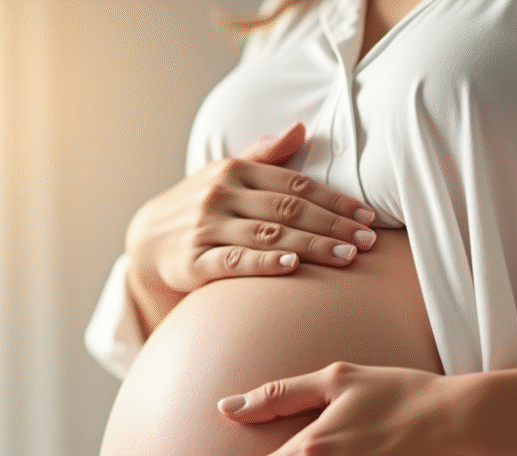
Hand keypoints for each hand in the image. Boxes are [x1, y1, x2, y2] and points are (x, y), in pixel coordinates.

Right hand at [125, 123, 378, 328]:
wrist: (147, 242)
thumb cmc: (199, 207)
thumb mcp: (226, 175)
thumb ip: (264, 155)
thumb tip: (301, 128)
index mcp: (235, 171)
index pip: (295, 185)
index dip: (335, 200)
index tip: (368, 216)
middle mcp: (221, 195)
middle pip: (289, 210)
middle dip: (333, 226)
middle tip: (369, 241)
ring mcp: (207, 228)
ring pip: (270, 235)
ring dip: (313, 246)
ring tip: (348, 257)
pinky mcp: (195, 261)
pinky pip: (235, 261)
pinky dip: (265, 262)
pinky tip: (292, 265)